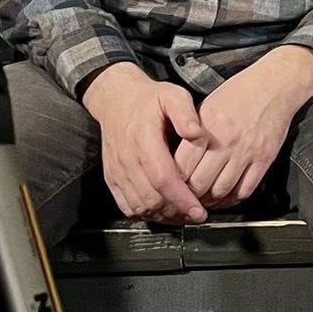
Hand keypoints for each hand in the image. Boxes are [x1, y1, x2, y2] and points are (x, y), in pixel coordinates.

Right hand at [82, 63, 209, 224]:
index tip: (199, 210)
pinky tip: (163, 211)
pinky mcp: (113, 179)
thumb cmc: (147, 100)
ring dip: (163, 215)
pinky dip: (146, 214)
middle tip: (197, 214)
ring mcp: (118, 172)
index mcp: (144, 141)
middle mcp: (128, 160)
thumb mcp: (172, 95)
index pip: (163, 179)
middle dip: (176, 212)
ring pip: (140, 207)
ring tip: (184, 214)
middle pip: (152, 199)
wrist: (116, 100)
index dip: (182, 199)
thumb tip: (197, 132)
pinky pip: (127, 206)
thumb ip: (185, 113)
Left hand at [175, 46, 312, 209]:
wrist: (275, 84)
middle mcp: (226, 142)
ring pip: (221, 191)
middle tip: (184, 198)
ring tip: (204, 199)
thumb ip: (191, 132)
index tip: (170, 186)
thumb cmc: (240, 92)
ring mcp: (246, 152)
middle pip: (199, 184)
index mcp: (207, 126)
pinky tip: (226, 196)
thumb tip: (177, 158)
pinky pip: (245, 190)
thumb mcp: (207, 105)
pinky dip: (233, 199)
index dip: (172, 181)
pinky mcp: (264, 159)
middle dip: (188, 195)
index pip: (182, 166)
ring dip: (210, 200)